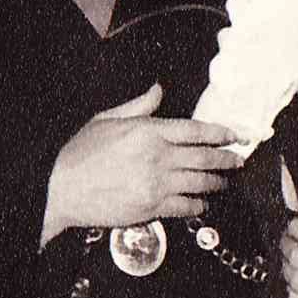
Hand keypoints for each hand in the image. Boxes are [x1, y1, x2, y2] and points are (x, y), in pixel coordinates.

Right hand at [40, 83, 242, 242]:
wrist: (59, 189)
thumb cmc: (79, 154)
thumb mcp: (106, 120)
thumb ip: (137, 106)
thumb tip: (158, 91)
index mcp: (148, 131)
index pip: (195, 130)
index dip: (219, 133)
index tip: (233, 135)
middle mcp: (158, 156)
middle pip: (205, 157)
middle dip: (226, 159)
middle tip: (237, 161)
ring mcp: (156, 183)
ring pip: (200, 183)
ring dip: (216, 183)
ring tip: (223, 182)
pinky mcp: (151, 207)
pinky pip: (185, 206)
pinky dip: (198, 205)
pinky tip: (201, 203)